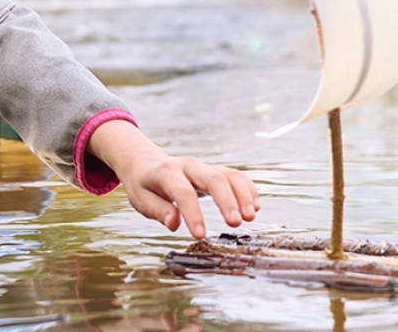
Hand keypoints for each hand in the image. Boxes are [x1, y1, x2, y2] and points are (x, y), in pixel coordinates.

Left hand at [89, 119, 259, 238]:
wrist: (146, 162)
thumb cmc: (144, 184)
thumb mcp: (141, 199)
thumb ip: (158, 211)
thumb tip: (174, 223)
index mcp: (166, 172)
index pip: (183, 192)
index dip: (193, 214)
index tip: (200, 235)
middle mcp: (189, 166)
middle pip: (213, 178)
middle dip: (226, 200)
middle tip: (235, 223)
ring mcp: (204, 167)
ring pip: (229, 175)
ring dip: (243, 195)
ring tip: (250, 217)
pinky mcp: (215, 171)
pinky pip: (236, 176)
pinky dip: (248, 189)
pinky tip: (255, 206)